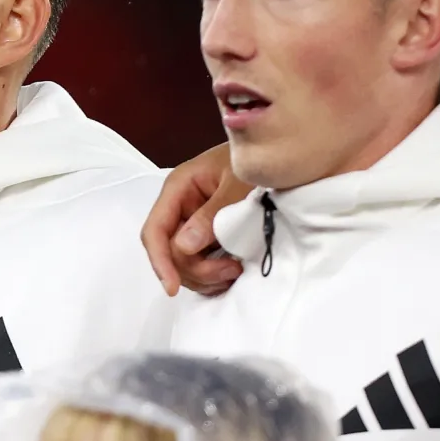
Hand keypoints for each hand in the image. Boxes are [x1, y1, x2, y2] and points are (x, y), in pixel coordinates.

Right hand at [141, 142, 251, 296]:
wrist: (284, 154)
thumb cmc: (262, 160)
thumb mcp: (239, 185)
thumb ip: (212, 215)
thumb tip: (184, 246)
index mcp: (179, 188)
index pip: (155, 230)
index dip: (160, 261)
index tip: (171, 287)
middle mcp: (180, 207)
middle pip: (169, 252)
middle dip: (194, 269)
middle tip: (230, 270)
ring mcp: (193, 223)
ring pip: (183, 262)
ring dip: (206, 274)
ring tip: (235, 269)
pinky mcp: (208, 235)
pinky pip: (200, 263)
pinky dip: (213, 275)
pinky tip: (232, 270)